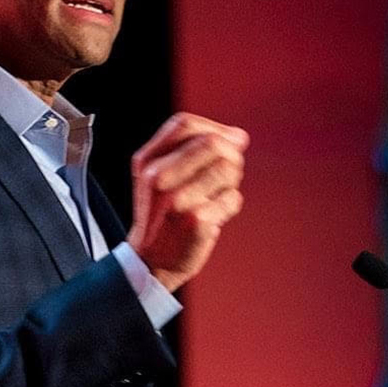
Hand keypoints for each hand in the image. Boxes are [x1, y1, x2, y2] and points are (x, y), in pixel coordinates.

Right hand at [126, 113, 248, 292]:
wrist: (150, 262)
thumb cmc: (162, 218)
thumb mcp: (159, 178)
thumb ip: (191, 152)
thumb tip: (240, 136)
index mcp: (148, 162)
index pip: (185, 124)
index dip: (214, 128)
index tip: (229, 141)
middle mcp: (159, 177)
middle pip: (213, 143)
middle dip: (231, 155)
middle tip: (228, 175)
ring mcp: (177, 199)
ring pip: (228, 168)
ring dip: (231, 183)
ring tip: (215, 198)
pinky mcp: (196, 220)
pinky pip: (232, 199)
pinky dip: (229, 207)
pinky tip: (213, 217)